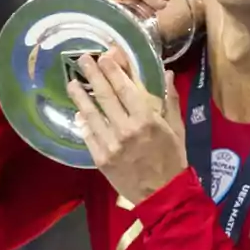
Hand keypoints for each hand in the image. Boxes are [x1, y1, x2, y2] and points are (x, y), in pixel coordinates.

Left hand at [66, 48, 187, 204]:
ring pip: (91, 114)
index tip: (105, 55)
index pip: (126, 87)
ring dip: (80, 96)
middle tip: (83, 59)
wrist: (163, 194)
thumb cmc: (173, 159)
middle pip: (105, 95)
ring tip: (72, 82)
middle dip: (93, 74)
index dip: (114, 69)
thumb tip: (167, 74)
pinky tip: (78, 112)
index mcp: (147, 119)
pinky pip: (88, 135)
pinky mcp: (101, 158)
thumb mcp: (177, 129)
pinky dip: (83, 122)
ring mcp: (111, 144)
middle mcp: (126, 128)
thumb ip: (170, 101)